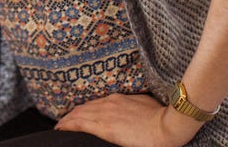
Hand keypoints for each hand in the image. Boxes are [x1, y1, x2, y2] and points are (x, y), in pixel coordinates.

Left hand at [55, 93, 198, 146]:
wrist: (168, 124)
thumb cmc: (162, 116)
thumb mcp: (145, 105)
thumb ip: (134, 106)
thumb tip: (132, 111)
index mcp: (117, 99)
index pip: (94, 104)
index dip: (84, 110)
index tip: (77, 114)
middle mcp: (108, 104)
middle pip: (83, 108)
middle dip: (72, 115)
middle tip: (63, 122)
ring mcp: (105, 114)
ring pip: (78, 114)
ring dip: (67, 120)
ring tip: (59, 126)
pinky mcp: (104, 127)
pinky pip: (79, 124)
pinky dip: (68, 125)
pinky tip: (60, 129)